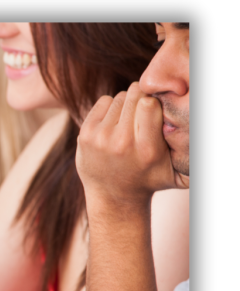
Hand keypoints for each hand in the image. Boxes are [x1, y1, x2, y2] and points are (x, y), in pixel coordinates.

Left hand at [76, 82, 184, 211]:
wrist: (113, 195)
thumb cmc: (149, 178)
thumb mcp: (176, 171)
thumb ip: (191, 154)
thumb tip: (206, 135)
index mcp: (147, 149)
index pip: (150, 103)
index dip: (154, 103)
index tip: (155, 112)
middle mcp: (121, 143)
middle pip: (135, 95)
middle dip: (141, 100)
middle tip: (142, 115)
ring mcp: (100, 138)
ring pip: (119, 97)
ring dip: (126, 105)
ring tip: (129, 123)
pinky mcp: (84, 135)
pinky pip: (103, 102)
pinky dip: (110, 108)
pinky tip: (114, 124)